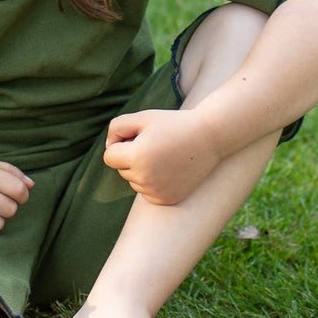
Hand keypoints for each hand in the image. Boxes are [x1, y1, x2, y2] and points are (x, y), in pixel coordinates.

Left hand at [103, 110, 221, 206]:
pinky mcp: (166, 200)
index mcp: (136, 157)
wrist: (209, 138)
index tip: (137, 136)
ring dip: (141, 170)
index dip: (120, 144)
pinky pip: (147, 192)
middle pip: (121, 170)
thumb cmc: (173, 124)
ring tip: (163, 155)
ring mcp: (156, 192)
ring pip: (134, 182)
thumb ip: (117, 128)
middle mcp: (144, 178)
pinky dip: (153, 182)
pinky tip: (169, 169)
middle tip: (155, 144)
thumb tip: (109, 148)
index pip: (109, 157)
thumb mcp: (142, 117)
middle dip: (131, 157)